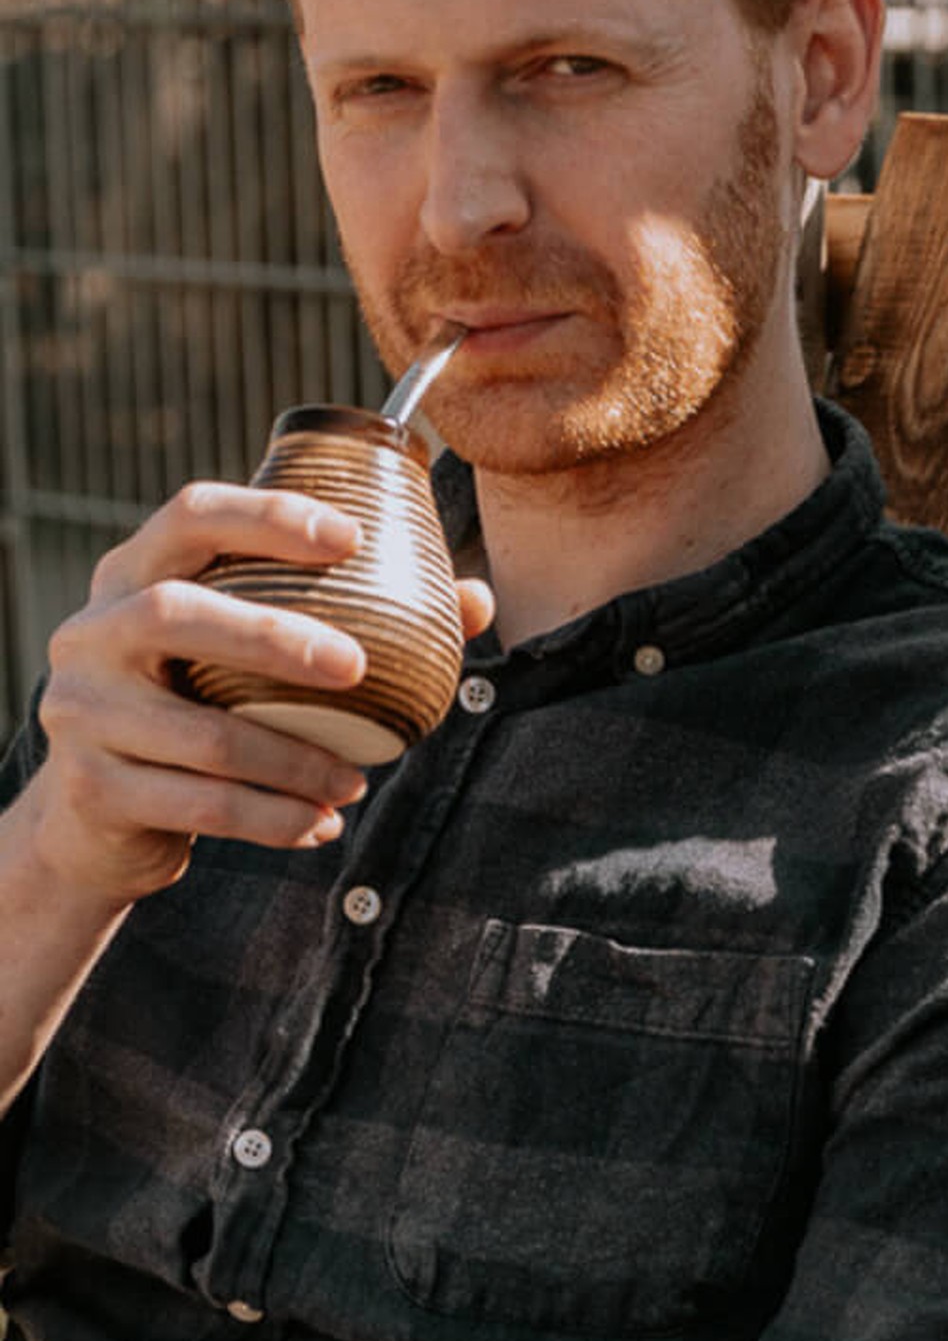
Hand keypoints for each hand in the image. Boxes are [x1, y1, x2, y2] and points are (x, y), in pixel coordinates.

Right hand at [24, 481, 384, 905]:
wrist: (99, 817)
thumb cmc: (203, 706)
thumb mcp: (251, 655)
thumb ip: (354, 618)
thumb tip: (473, 600)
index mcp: (134, 575)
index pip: (190, 515)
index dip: (268, 517)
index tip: (352, 537)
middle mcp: (92, 631)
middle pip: (174, 612)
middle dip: (275, 637)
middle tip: (359, 668)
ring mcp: (80, 710)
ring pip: (202, 736)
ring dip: (295, 760)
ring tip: (356, 781)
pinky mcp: (91, 787)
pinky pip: (201, 806)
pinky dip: (274, 818)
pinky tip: (321, 825)